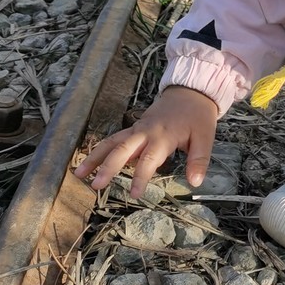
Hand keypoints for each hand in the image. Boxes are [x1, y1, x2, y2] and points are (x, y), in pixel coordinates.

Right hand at [74, 86, 218, 197]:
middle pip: (122, 149)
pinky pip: (114, 138)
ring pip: (112, 142)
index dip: (140, 177)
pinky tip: (89, 162)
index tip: (134, 194)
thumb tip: (195, 182)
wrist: (191, 90)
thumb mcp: (206, 137)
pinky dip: (101, 150)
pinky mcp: (134, 128)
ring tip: (79, 174)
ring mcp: (137, 128)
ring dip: (95, 157)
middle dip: (108, 167)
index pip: (149, 160)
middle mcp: (146, 132)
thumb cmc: (198, 115)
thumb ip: (199, 160)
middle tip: (96, 185)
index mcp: (164, 136)